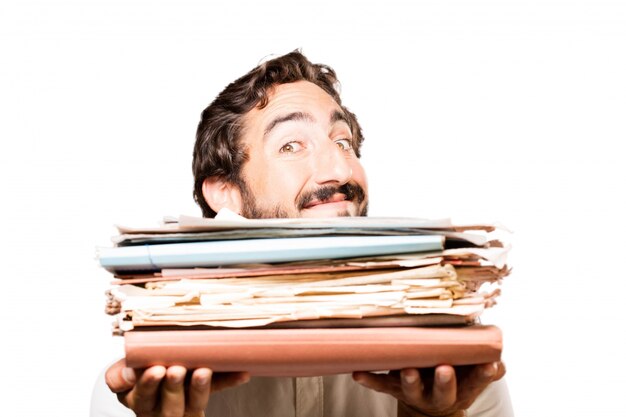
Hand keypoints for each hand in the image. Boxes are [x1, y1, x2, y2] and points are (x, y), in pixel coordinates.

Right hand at [105, 358, 249, 416]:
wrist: (161, 375)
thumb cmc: (142, 371)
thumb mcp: (123, 373)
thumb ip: (120, 375)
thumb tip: (130, 373)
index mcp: (137, 399)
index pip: (139, 396)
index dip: (146, 384)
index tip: (155, 370)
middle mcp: (158, 409)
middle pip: (164, 405)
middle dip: (171, 388)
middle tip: (176, 370)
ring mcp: (182, 408)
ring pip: (191, 405)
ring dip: (198, 389)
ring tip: (203, 371)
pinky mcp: (200, 402)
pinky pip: (215, 393)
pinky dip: (228, 382)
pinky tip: (241, 373)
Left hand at [353, 362, 504, 416]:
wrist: (427, 406)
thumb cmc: (452, 379)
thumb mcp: (471, 375)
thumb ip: (483, 365)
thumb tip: (497, 358)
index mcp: (461, 389)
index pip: (476, 382)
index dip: (482, 375)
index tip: (490, 366)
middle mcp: (437, 394)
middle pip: (443, 391)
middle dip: (445, 381)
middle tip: (445, 369)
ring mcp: (414, 392)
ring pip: (411, 389)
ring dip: (410, 380)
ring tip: (408, 371)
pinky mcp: (393, 388)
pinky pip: (380, 384)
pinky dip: (369, 379)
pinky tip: (357, 373)